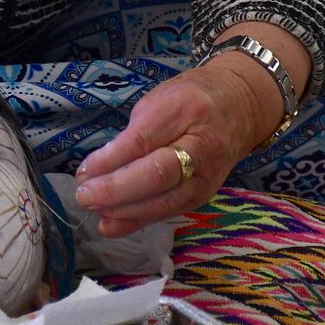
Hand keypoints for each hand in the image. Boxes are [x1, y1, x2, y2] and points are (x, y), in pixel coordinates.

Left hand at [71, 65, 269, 237]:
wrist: (240, 107)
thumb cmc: (189, 98)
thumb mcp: (157, 102)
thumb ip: (132, 134)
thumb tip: (96, 168)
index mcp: (185, 111)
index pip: (143, 141)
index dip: (111, 160)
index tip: (84, 170)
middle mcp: (201, 147)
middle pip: (157, 176)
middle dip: (116, 190)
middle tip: (84, 195)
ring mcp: (207, 176)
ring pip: (164, 201)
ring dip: (123, 210)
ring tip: (93, 208)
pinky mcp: (204, 196)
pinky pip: (168, 212)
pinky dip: (136, 221)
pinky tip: (110, 226)